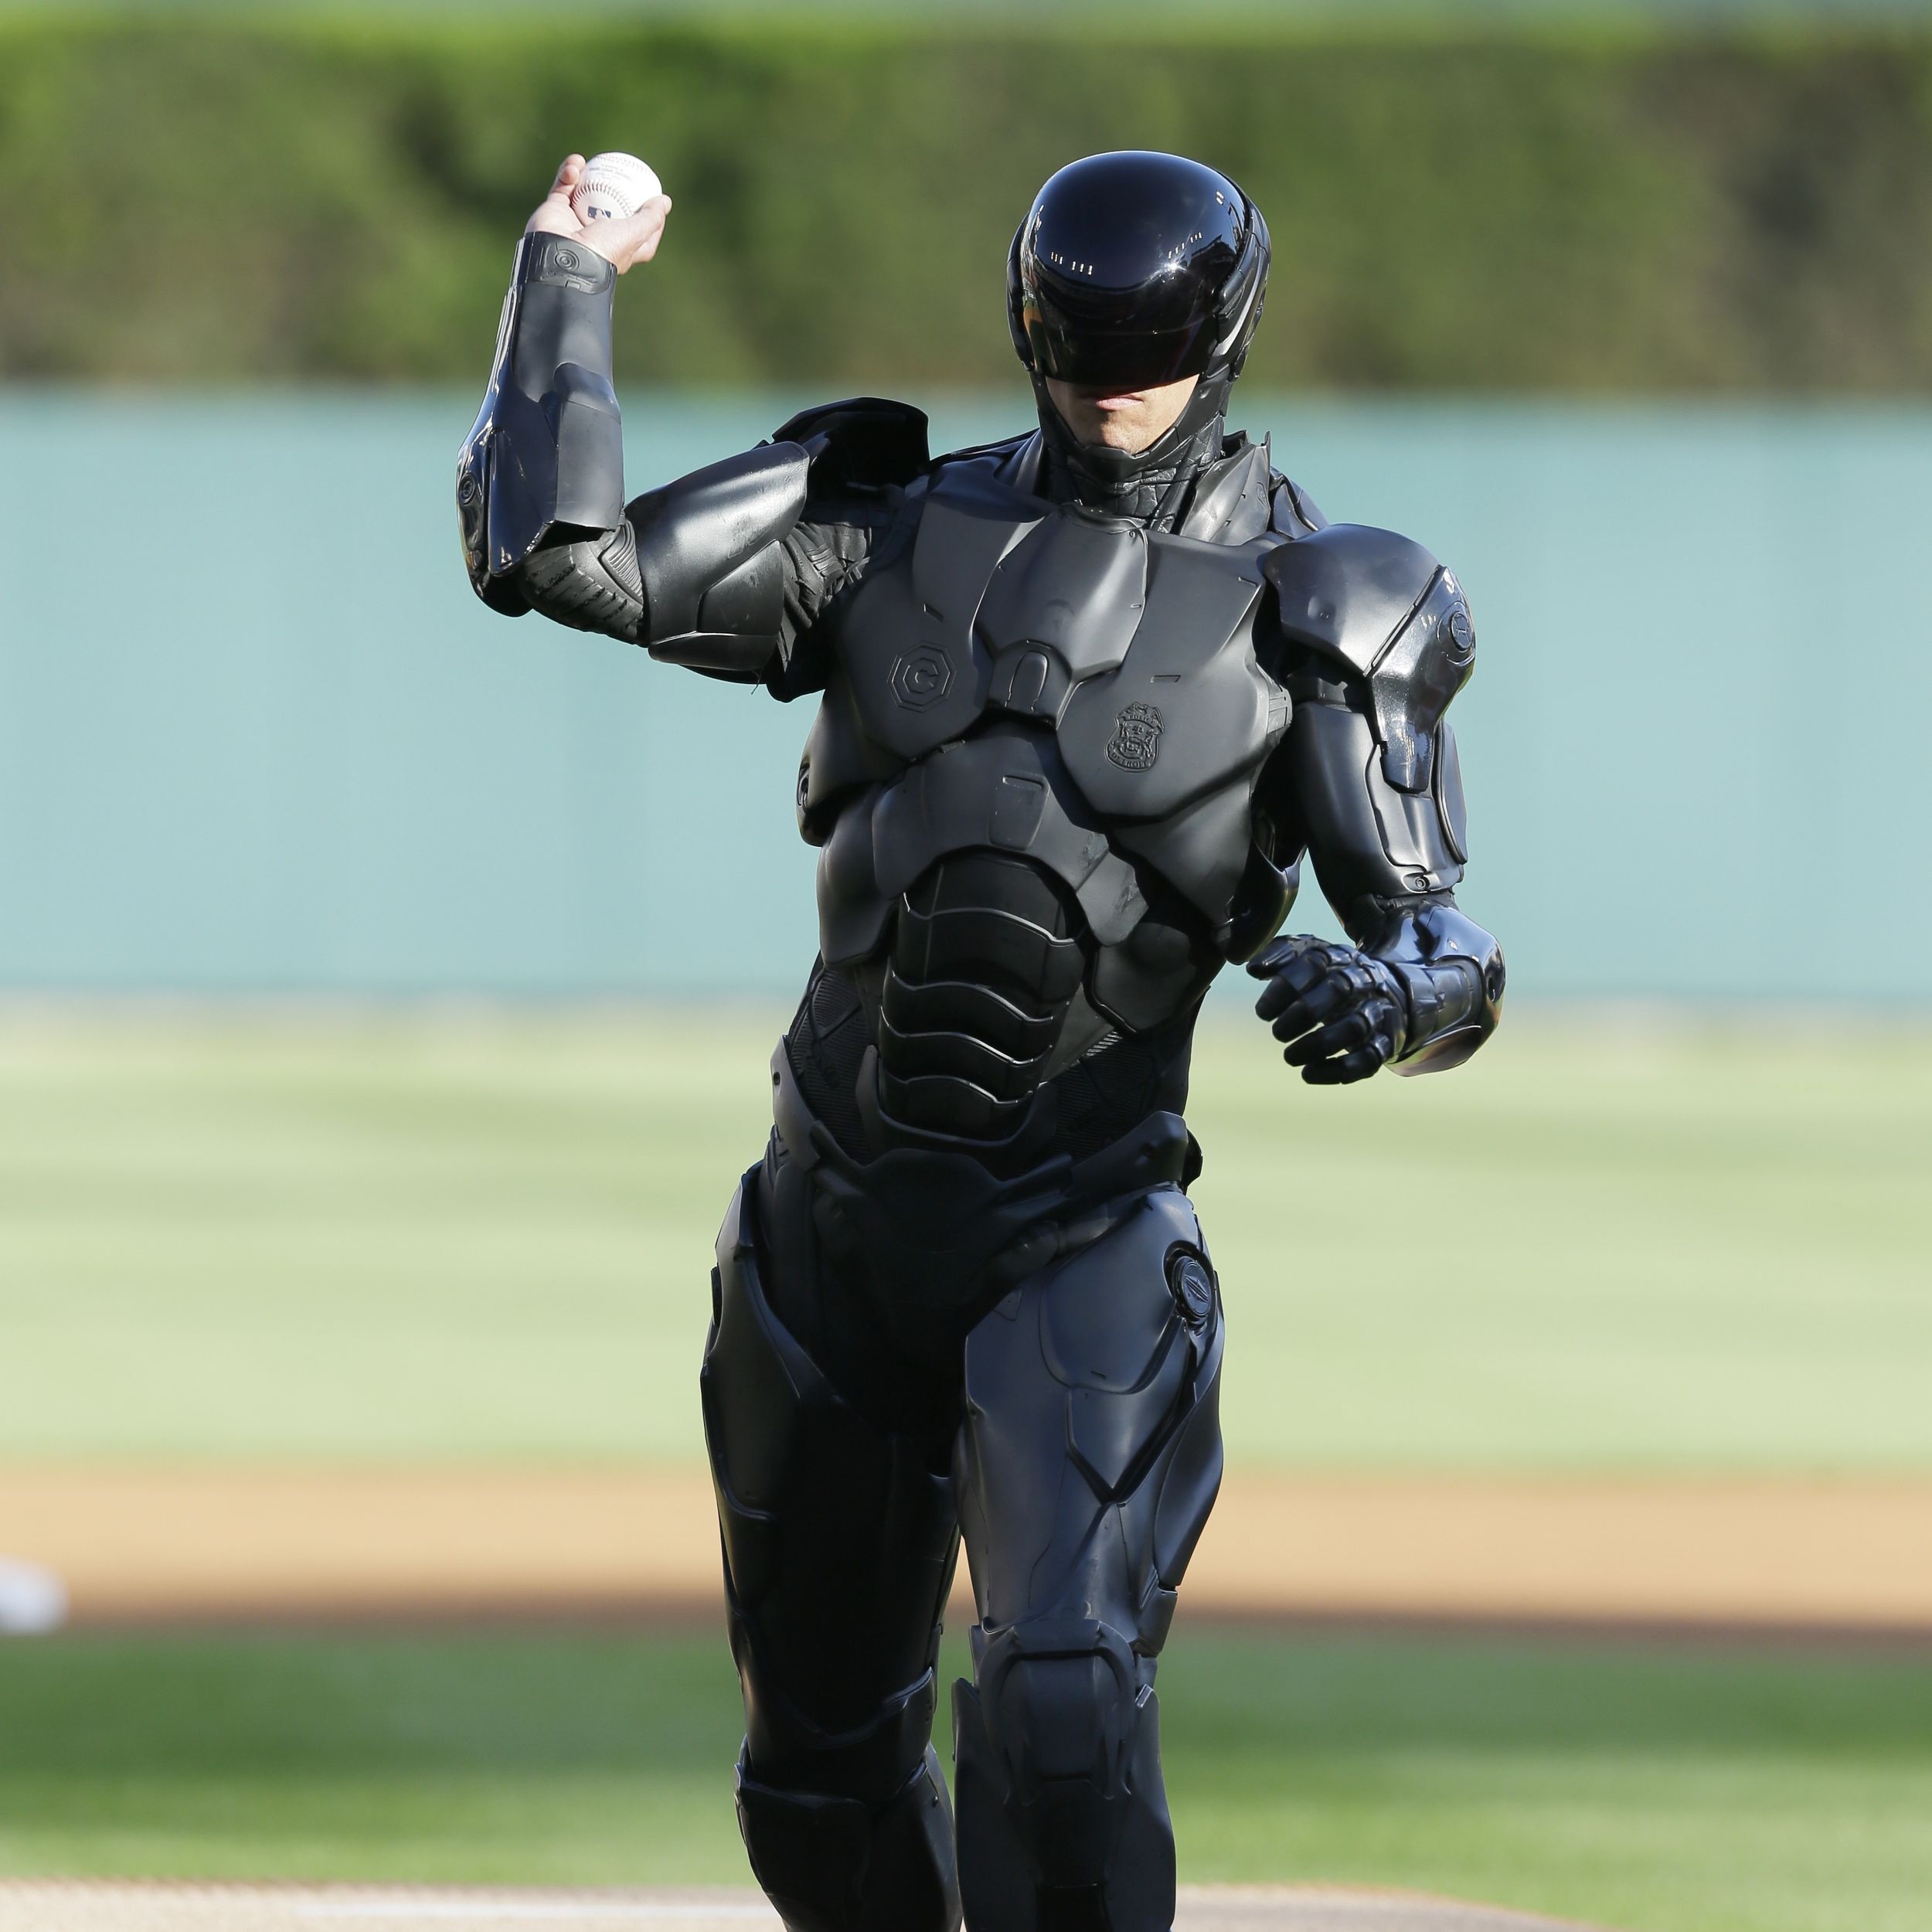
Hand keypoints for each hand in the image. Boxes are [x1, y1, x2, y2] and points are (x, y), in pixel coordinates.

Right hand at [525, 154, 671, 273]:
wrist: (563, 253)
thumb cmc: (603, 248)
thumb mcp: (635, 234)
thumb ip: (650, 219)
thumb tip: (665, 202)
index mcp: (617, 249)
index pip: (638, 236)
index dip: (648, 221)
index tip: (655, 202)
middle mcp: (596, 237)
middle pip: (609, 209)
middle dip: (614, 189)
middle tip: (622, 172)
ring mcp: (574, 222)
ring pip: (583, 190)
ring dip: (586, 173)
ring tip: (590, 162)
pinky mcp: (555, 210)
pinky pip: (563, 184)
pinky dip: (569, 172)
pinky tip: (576, 163)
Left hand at [1248, 935, 1407, 1085]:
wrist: (1385, 991)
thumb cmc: (1330, 976)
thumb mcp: (1307, 957)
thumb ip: (1279, 956)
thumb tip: (1253, 967)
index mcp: (1339, 957)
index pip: (1315, 963)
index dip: (1286, 987)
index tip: (1263, 1012)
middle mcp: (1363, 981)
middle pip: (1340, 989)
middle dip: (1304, 1012)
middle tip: (1278, 1033)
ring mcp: (1377, 1011)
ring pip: (1356, 1026)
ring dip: (1319, 1045)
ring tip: (1289, 1057)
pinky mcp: (1385, 1042)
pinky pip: (1368, 1059)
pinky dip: (1337, 1070)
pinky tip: (1308, 1074)